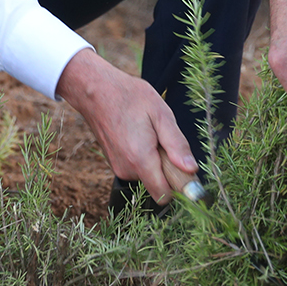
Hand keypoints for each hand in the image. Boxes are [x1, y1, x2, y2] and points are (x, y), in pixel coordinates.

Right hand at [56, 49, 195, 204]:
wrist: (95, 90)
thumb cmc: (129, 97)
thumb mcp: (161, 114)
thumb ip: (177, 145)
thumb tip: (191, 169)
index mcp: (140, 159)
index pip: (164, 196)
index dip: (179, 186)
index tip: (184, 167)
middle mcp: (127, 169)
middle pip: (158, 185)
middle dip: (167, 168)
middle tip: (164, 139)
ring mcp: (118, 167)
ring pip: (148, 175)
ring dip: (155, 160)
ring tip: (149, 132)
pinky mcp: (114, 163)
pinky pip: (137, 167)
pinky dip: (144, 157)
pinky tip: (138, 134)